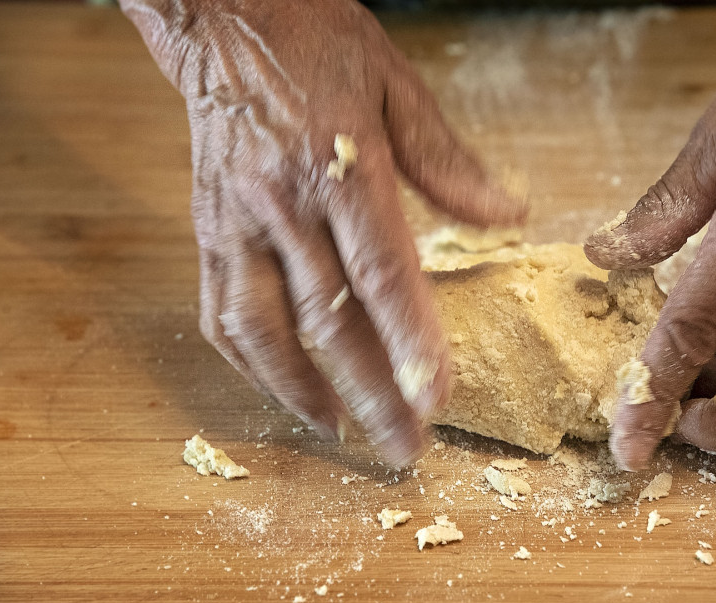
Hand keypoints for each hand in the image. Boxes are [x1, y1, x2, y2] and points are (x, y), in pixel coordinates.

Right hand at [123, 0, 526, 464]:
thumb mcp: (395, 85)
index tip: (436, 399)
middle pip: (328, 317)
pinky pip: (219, 309)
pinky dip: (249, 360)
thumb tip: (507, 213)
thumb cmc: (316, 45)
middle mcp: (283, 203)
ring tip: (343, 431)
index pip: (381, 273)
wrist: (225, 17)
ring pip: (263, 326)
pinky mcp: (207, 230)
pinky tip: (282, 388)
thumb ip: (448, 159)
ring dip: (301, 389)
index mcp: (340, 167)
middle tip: (403, 447)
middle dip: (368, 390)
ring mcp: (237, 222)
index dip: (409, 342)